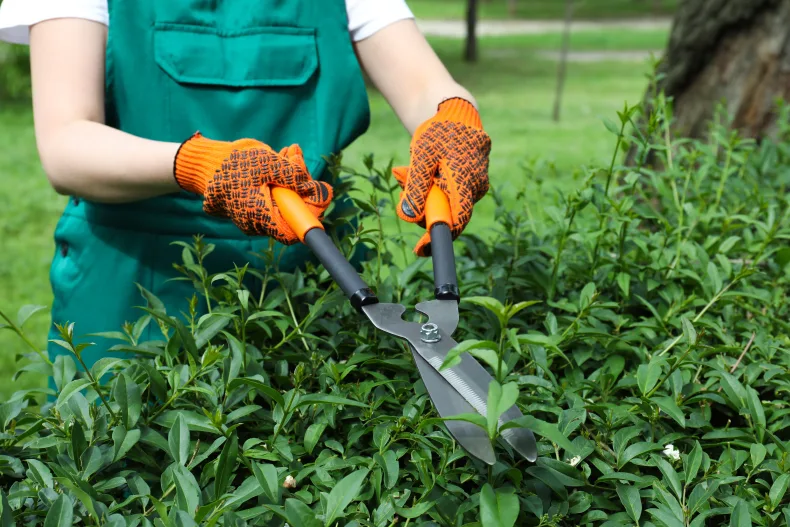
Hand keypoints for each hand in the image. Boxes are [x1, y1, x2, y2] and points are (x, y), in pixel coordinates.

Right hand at [173, 132, 331, 243]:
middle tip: (297, 158)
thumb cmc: (233, 163)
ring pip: (285, 204)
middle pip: (292, 214)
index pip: (293, 231)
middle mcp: (257, 223)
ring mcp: (254, 217)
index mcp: (259, 216)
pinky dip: (282, 181)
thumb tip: (315, 189)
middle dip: (301, 186)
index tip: (318, 191)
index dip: (310, 215)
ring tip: (288, 153)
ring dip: (293, 179)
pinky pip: (275, 200)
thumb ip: (292, 174)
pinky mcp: (254, 208)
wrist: (205, 163)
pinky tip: (280, 159)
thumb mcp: (266, 162)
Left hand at [392, 97, 490, 255]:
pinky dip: (434, 189)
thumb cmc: (438, 132)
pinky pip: (451, 195)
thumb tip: (409, 215)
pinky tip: (426, 171)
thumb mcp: (422, 155)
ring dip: (426, 195)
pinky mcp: (472, 182)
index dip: (437, 238)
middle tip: (402, 183)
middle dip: (423, 208)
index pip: (456, 221)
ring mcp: (477, 184)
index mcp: (466, 181)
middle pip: (448, 215)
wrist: (455, 113)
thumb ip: (415, 186)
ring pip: (448, 204)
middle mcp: (477, 186)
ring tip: (409, 170)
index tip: (420, 250)